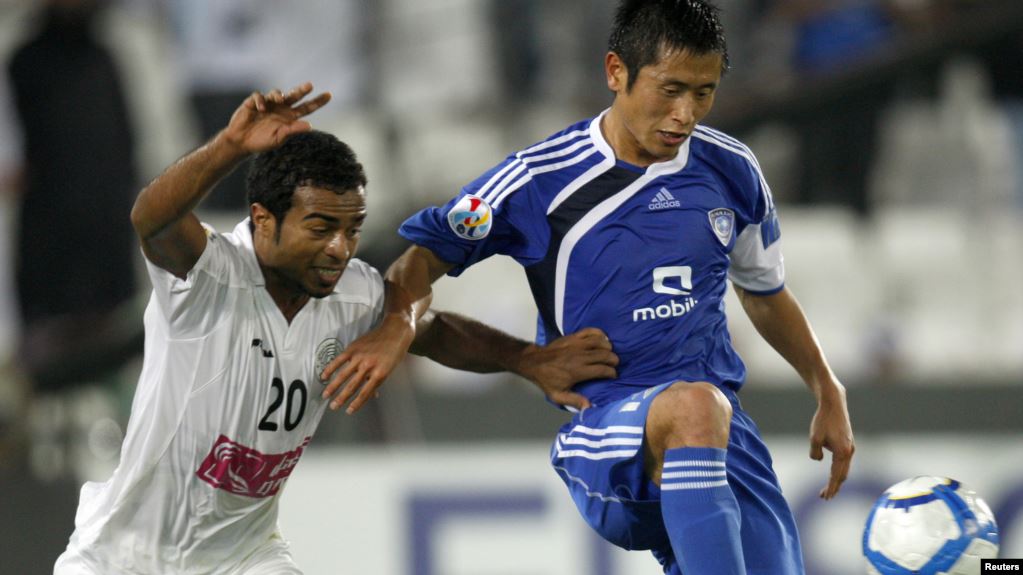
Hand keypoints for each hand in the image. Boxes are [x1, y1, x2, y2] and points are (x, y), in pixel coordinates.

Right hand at [221, 82, 331, 154]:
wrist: (241, 142)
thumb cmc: (262, 142)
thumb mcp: (279, 138)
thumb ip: (292, 131)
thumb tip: (310, 126)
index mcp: (290, 118)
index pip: (307, 108)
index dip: (318, 101)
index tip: (330, 95)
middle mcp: (281, 108)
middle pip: (294, 95)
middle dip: (302, 90)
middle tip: (310, 86)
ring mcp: (268, 104)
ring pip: (277, 92)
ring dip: (279, 95)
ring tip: (280, 100)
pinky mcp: (253, 102)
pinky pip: (259, 96)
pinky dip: (261, 100)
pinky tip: (260, 108)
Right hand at [320, 314, 414, 413]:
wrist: (395, 331)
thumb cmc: (395, 352)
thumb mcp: (390, 369)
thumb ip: (378, 382)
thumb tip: (372, 396)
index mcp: (380, 374)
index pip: (365, 393)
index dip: (356, 403)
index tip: (348, 411)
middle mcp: (369, 367)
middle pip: (352, 386)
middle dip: (341, 399)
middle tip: (333, 407)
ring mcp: (360, 357)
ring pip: (343, 375)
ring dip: (333, 387)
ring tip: (325, 396)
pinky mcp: (353, 349)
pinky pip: (339, 360)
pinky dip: (330, 368)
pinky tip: (324, 376)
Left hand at [515, 328, 618, 410]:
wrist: (533, 362)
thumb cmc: (547, 380)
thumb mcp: (558, 395)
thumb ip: (574, 401)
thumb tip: (589, 407)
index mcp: (578, 371)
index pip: (603, 370)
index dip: (611, 373)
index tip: (612, 375)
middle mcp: (580, 356)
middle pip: (605, 355)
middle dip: (613, 360)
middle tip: (613, 364)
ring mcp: (576, 344)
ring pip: (600, 342)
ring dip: (608, 347)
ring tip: (609, 353)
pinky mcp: (572, 336)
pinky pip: (590, 331)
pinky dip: (599, 333)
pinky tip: (602, 338)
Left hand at [809, 383, 854, 499]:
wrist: (834, 404)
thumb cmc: (823, 420)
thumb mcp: (814, 438)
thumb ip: (815, 452)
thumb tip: (818, 460)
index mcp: (842, 453)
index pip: (836, 476)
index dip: (830, 487)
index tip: (825, 497)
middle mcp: (849, 452)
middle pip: (842, 475)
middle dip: (834, 487)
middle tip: (825, 497)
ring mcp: (850, 447)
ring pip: (844, 469)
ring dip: (837, 479)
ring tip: (828, 488)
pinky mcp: (848, 443)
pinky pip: (844, 461)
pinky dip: (838, 470)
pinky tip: (832, 473)